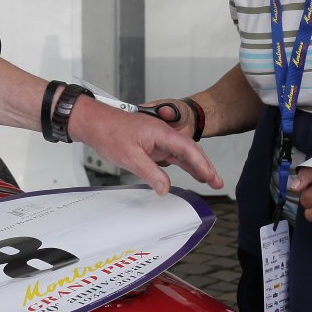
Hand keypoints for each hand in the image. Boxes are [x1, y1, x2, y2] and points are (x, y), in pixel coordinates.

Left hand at [69, 99, 222, 194]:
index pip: (187, 148)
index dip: (201, 163)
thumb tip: (165, 188)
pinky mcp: (152, 144)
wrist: (94, 122)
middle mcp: (163, 134)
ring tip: (210, 180)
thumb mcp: (130, 157)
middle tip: (217, 181)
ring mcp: (158, 139)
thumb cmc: (109, 132)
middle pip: (190, 150)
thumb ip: (150, 173)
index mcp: (161, 132)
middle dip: (205, 166)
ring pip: (182, 153)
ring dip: (196, 166)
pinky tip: (189, 173)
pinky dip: (183, 164)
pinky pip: (172, 155)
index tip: (211, 176)